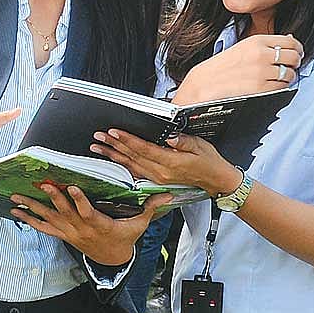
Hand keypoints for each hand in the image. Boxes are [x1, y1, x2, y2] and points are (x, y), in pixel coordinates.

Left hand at [10, 184, 166, 264]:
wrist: (113, 259)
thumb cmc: (125, 237)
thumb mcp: (139, 224)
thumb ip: (150, 207)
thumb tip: (167, 195)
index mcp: (100, 225)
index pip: (89, 212)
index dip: (79, 200)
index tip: (72, 187)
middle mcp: (82, 230)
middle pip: (65, 213)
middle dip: (53, 198)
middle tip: (43, 184)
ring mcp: (70, 233)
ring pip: (50, 219)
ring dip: (33, 208)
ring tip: (17, 197)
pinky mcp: (63, 234)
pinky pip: (44, 227)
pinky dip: (29, 219)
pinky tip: (16, 211)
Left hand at [90, 130, 242, 197]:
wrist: (215, 180)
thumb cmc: (209, 161)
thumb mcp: (200, 146)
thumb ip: (183, 142)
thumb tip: (170, 137)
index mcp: (171, 163)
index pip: (144, 149)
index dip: (128, 140)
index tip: (114, 132)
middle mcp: (161, 172)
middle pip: (133, 157)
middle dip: (114, 146)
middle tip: (99, 137)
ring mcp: (158, 178)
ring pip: (131, 165)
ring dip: (113, 156)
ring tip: (98, 147)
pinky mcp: (157, 180)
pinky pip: (136, 172)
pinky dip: (122, 165)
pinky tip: (113, 159)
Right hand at [173, 34, 303, 104]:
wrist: (205, 84)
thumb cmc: (222, 67)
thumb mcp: (243, 47)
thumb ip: (267, 44)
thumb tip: (290, 39)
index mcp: (257, 41)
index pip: (290, 42)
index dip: (297, 48)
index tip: (297, 52)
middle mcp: (261, 55)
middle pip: (293, 57)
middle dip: (294, 62)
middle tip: (289, 66)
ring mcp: (262, 72)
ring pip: (290, 73)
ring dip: (287, 76)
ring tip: (277, 77)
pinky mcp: (262, 89)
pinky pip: (282, 87)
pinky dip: (281, 87)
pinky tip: (271, 85)